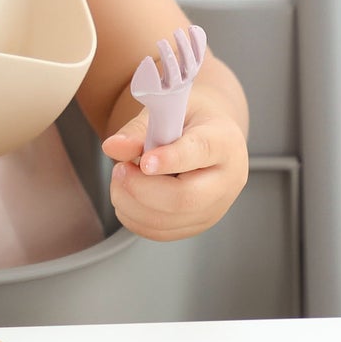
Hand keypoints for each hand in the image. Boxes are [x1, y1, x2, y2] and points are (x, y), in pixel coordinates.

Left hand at [101, 108, 248, 241]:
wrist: (207, 134)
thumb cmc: (188, 119)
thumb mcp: (166, 109)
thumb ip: (139, 129)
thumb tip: (113, 147)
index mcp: (224, 141)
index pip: (200, 153)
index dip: (170, 160)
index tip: (143, 163)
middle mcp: (227, 179)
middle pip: (186, 198)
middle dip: (141, 188)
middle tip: (120, 169)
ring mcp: (215, 207)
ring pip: (170, 220)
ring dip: (132, 203)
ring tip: (120, 178)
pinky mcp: (198, 223)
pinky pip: (162, 232)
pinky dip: (134, 217)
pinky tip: (127, 195)